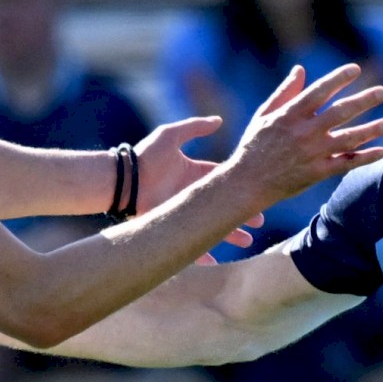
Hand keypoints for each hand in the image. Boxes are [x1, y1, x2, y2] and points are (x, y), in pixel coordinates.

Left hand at [134, 116, 262, 248]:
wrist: (123, 180)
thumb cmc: (145, 156)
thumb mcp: (170, 136)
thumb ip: (195, 127)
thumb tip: (219, 120)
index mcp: (194, 173)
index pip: (222, 180)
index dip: (239, 186)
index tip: (256, 194)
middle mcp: (191, 193)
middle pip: (222, 205)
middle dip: (241, 214)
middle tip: (259, 222)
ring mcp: (183, 211)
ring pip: (212, 224)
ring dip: (229, 234)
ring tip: (247, 242)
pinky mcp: (173, 226)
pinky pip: (190, 242)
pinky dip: (202, 254)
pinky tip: (217, 261)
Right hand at [226, 63, 382, 211]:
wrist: (247, 183)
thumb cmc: (254, 146)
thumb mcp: (265, 115)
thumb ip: (285, 92)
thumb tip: (301, 70)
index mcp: (290, 114)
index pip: (320, 91)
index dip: (339, 78)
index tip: (355, 69)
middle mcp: (304, 132)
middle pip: (341, 112)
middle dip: (364, 100)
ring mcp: (312, 154)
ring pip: (348, 139)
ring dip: (371, 130)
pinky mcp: (317, 173)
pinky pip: (346, 164)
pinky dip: (365, 158)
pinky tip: (381, 151)